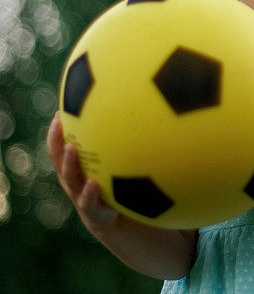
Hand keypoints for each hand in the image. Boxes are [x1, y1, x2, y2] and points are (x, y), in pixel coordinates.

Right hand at [47, 111, 119, 233]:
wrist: (109, 217)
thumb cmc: (106, 186)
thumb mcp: (105, 166)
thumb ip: (107, 147)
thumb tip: (122, 116)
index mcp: (72, 168)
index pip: (58, 148)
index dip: (55, 132)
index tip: (59, 113)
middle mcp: (71, 180)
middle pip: (58, 159)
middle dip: (57, 141)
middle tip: (59, 124)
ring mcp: (78, 194)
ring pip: (69, 178)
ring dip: (69, 162)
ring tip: (72, 148)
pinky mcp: (91, 209)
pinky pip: (88, 199)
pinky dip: (90, 191)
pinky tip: (94, 182)